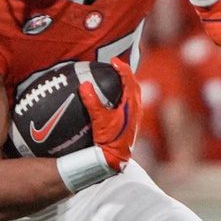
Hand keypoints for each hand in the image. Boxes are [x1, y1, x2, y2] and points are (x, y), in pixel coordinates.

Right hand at [78, 58, 141, 172]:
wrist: (116, 158)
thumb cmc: (109, 140)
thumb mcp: (99, 120)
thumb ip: (92, 102)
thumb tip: (84, 85)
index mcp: (131, 104)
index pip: (129, 80)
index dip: (122, 68)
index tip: (113, 61)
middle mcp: (136, 108)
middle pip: (134, 85)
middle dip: (126, 74)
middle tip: (115, 67)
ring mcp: (135, 116)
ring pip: (134, 94)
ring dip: (127, 84)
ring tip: (116, 78)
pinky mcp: (131, 122)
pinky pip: (130, 102)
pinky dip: (124, 94)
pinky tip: (114, 98)